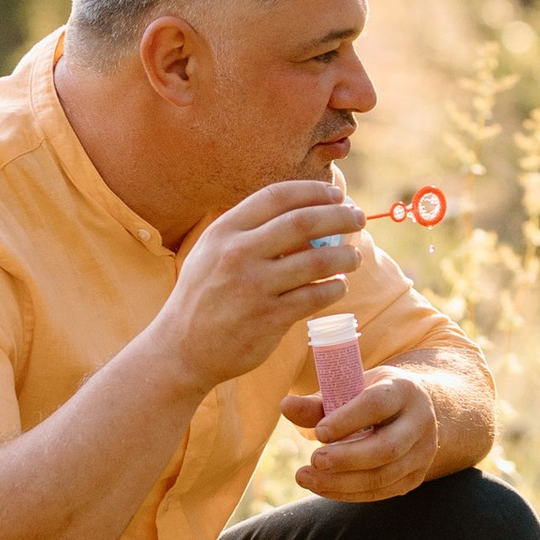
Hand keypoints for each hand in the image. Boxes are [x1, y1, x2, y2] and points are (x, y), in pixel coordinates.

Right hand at [153, 180, 364, 395]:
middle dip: (339, 216)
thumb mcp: (212, 252)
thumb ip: (249, 232)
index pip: (277, 196)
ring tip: (354, 257)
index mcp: (224, 231)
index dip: (313, 190)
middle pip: (303, 222)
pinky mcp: (268, 319)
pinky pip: (314, 297)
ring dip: (345, 256)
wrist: (181, 349)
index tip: (336, 194)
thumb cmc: (204, 296)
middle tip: (358, 218)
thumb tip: (304, 213)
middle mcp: (237, 254)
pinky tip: (338, 286)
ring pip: (316, 261)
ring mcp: (253, 287)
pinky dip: (334, 288)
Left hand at [292, 370, 442, 502]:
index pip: (378, 404)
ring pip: (385, 475)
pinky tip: (323, 487)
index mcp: (403, 390)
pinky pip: (383, 491)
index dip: (348, 419)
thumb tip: (285, 406)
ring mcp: (423, 452)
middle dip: (347, 459)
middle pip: (387, 448)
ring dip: (342, 482)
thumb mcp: (351, 390)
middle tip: (312, 461)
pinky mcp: (416, 476)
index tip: (319, 432)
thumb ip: (318, 402)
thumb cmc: (372, 397)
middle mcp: (420, 421)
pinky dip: (350, 493)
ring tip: (306, 478)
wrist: (414, 411)